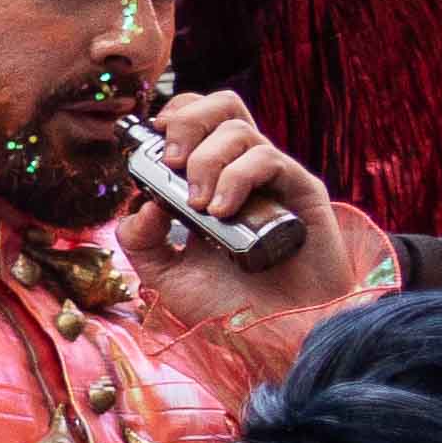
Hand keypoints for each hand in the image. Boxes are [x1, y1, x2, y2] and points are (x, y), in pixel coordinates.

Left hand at [130, 87, 362, 319]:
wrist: (279, 335)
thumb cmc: (230, 307)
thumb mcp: (165, 276)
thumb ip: (140, 240)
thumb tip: (140, 203)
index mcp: (210, 183)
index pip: (196, 122)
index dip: (174, 117)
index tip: (153, 143)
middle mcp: (241, 174)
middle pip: (220, 106)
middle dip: (187, 122)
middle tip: (173, 163)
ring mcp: (272, 180)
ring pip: (238, 128)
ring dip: (208, 161)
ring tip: (202, 208)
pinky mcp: (301, 190)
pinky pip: (267, 157)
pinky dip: (236, 177)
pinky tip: (223, 212)